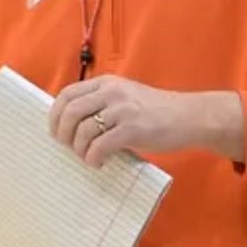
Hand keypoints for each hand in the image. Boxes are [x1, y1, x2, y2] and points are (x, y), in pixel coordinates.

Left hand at [50, 74, 211, 167]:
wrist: (191, 117)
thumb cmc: (159, 112)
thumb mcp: (127, 98)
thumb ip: (102, 104)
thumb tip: (72, 127)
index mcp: (107, 83)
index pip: (67, 94)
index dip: (55, 115)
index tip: (57, 131)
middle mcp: (111, 93)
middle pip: (70, 112)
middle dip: (63, 134)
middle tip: (69, 147)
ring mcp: (122, 110)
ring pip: (82, 131)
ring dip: (79, 149)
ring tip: (88, 157)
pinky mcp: (132, 129)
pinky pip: (99, 146)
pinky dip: (93, 158)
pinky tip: (99, 163)